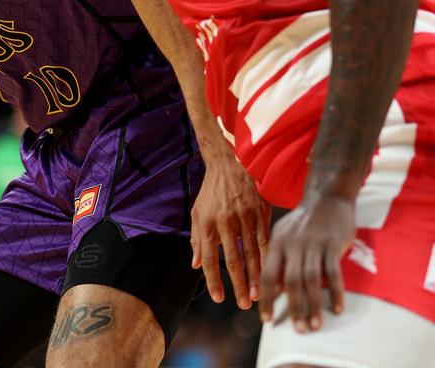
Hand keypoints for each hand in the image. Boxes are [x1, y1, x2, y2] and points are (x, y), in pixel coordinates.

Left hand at [191, 152, 271, 308]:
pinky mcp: (260, 212)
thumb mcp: (197, 212)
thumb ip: (197, 239)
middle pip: (234, 260)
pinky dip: (268, 257)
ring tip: (259, 294)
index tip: (218, 298)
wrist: (228, 163)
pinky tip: (271, 271)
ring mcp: (244, 217)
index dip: (213, 280)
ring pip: (252, 253)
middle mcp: (225, 222)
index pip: (210, 258)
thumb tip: (196, 265)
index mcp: (207, 224)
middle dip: (239, 285)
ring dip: (256, 276)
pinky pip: (265, 239)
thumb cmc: (211, 192)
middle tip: (244, 304)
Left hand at [259, 193, 354, 331]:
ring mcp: (313, 245)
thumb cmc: (303, 224)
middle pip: (290, 281)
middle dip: (293, 308)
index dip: (265, 298)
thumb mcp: (284, 237)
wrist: (326, 197)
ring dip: (314, 305)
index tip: (265, 319)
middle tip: (297, 330)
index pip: (267, 275)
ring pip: (311, 280)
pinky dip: (335, 292)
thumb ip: (278, 262)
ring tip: (316, 326)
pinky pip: (333, 272)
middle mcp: (292, 245)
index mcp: (276, 245)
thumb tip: (275, 291)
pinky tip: (337, 309)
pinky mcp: (332, 244)